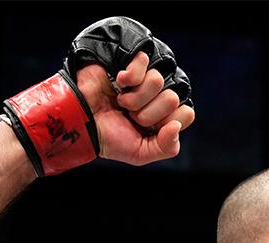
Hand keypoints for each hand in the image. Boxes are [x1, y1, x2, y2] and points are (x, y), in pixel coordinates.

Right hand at [77, 52, 194, 165]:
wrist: (80, 121)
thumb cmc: (109, 138)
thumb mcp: (140, 153)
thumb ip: (166, 147)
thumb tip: (176, 126)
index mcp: (165, 117)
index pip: (187, 113)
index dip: (167, 122)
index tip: (147, 128)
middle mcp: (158, 97)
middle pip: (172, 98)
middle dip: (146, 113)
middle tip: (130, 116)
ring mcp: (145, 80)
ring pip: (157, 81)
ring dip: (134, 98)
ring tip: (121, 103)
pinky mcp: (132, 64)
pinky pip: (143, 62)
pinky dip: (128, 78)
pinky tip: (119, 84)